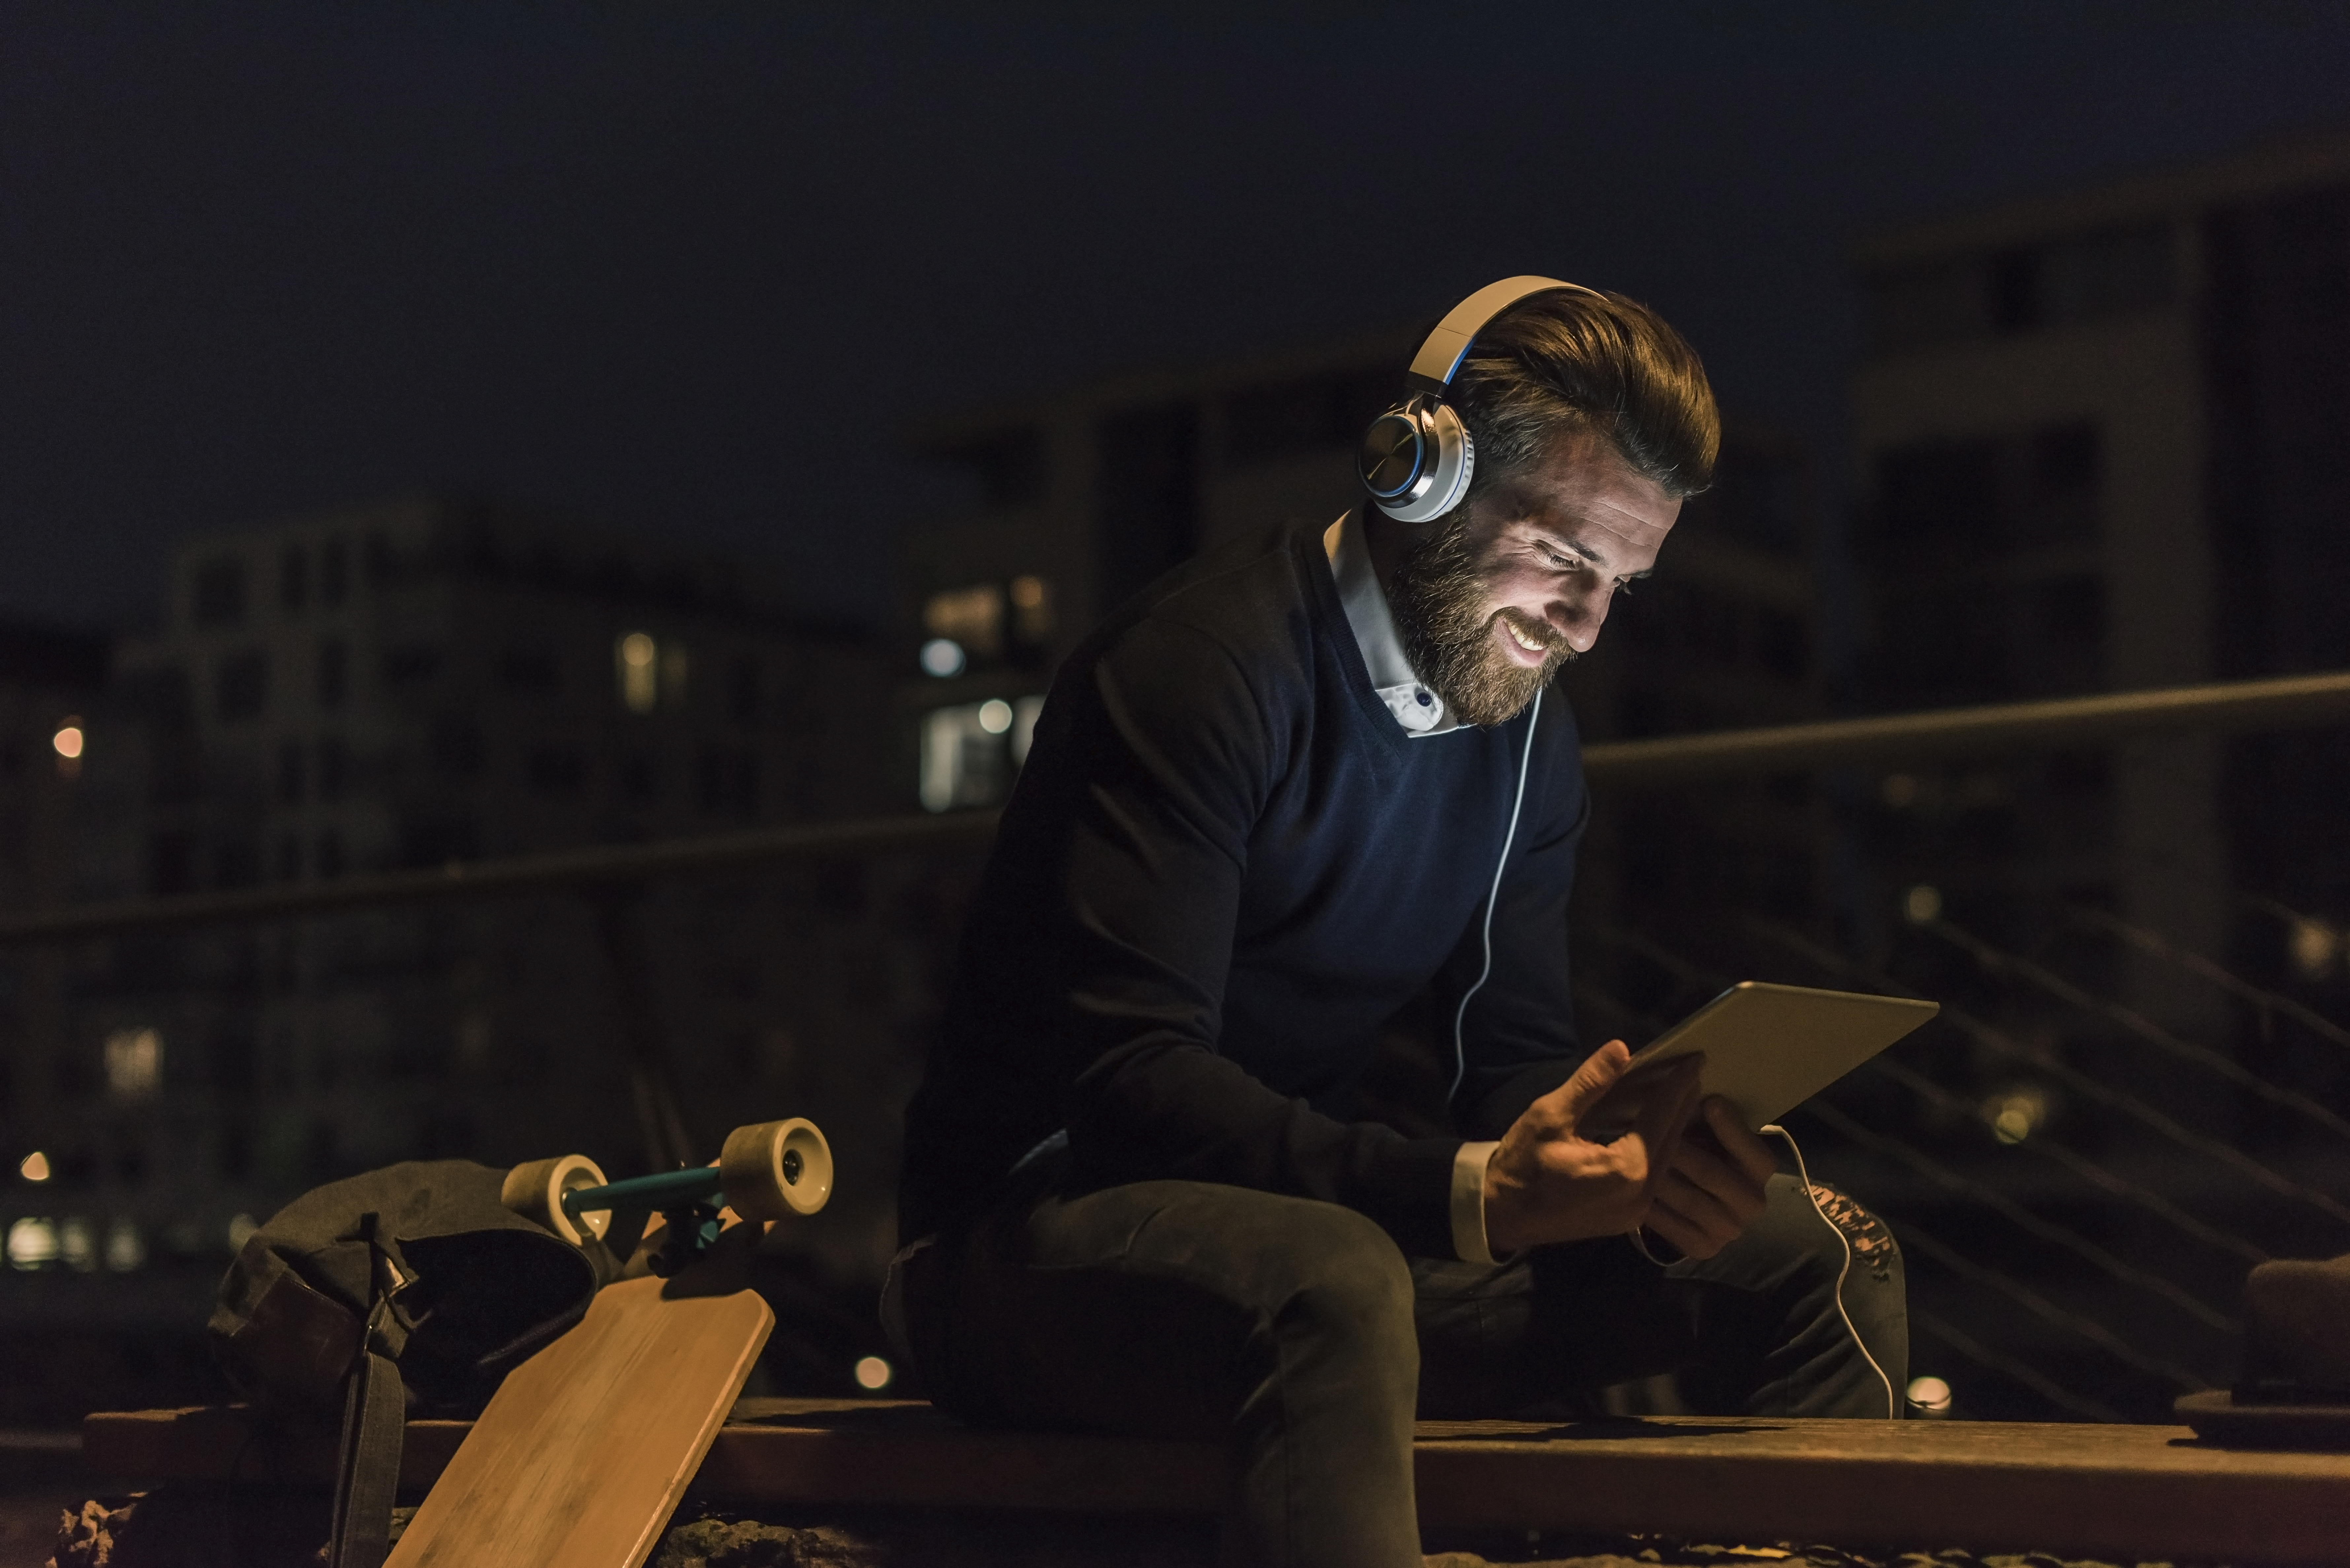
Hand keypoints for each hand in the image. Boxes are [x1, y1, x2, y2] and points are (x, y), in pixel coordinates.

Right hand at [1482, 1040, 1702, 1254]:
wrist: (1499, 1215)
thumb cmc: (1521, 1165)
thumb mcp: (1550, 1116)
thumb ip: (1590, 1083)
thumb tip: (1622, 1048)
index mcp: (1625, 1170)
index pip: (1660, 1117)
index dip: (1678, 1085)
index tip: (1696, 1060)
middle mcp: (1641, 1195)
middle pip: (1671, 1139)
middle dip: (1683, 1103)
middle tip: (1695, 1072)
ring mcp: (1637, 1213)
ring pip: (1667, 1160)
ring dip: (1674, 1127)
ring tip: (1683, 1096)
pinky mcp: (1629, 1219)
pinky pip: (1655, 1177)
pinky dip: (1660, 1149)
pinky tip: (1661, 1130)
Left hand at [1641, 1096, 1779, 1260]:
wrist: (1697, 1205)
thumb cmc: (1702, 1152)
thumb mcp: (1711, 1133)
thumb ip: (1710, 1114)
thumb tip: (1695, 1080)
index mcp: (1760, 1171)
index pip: (1757, 1154)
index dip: (1733, 1129)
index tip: (1709, 1101)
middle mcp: (1751, 1203)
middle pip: (1713, 1173)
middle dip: (1682, 1149)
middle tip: (1654, 1131)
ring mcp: (1727, 1230)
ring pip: (1687, 1197)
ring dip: (1660, 1175)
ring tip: (1632, 1154)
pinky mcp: (1702, 1247)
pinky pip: (1670, 1224)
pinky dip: (1650, 1205)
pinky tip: (1630, 1188)